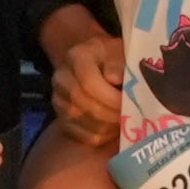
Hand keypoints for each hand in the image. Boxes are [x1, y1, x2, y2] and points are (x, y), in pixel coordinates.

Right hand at [40, 14, 130, 150]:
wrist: (99, 64)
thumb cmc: (114, 58)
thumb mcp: (120, 52)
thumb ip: (118, 63)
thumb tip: (113, 78)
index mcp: (76, 56)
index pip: (88, 81)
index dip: (110, 96)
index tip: (128, 101)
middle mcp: (61, 78)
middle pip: (83, 103)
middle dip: (110, 112)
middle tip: (130, 114)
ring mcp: (59, 101)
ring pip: (83, 122)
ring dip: (108, 124)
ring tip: (124, 118)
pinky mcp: (63, 120)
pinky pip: (83, 136)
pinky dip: (103, 135)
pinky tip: (115, 126)